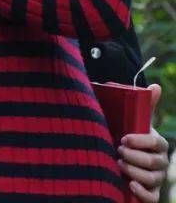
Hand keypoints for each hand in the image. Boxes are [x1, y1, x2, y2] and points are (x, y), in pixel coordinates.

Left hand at [120, 84, 169, 202]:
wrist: (118, 158)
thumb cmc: (127, 138)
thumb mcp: (134, 122)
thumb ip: (144, 105)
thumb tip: (155, 86)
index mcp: (158, 144)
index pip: (157, 143)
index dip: (141, 141)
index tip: (124, 138)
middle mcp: (160, 163)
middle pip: (155, 162)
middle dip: (136, 156)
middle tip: (118, 150)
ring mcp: (156, 179)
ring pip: (152, 179)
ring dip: (135, 172)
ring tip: (119, 163)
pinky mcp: (150, 194)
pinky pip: (152, 198)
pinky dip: (141, 193)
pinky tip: (129, 184)